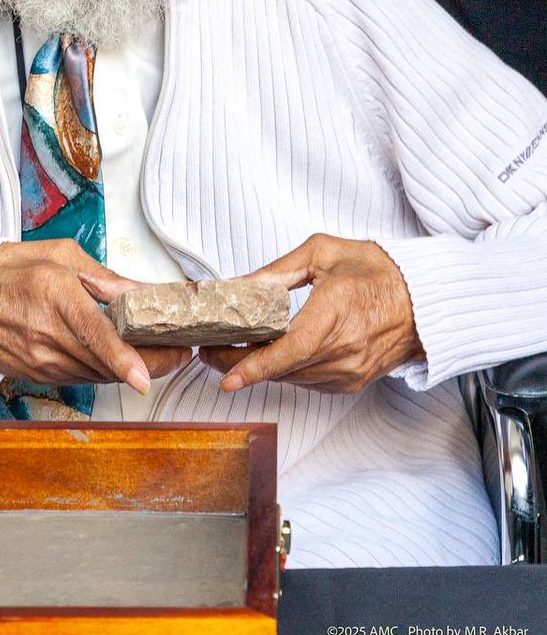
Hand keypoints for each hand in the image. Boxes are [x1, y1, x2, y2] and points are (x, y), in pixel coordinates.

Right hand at [0, 239, 190, 392]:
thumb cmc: (8, 272)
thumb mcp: (59, 255)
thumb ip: (104, 277)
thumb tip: (142, 293)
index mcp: (55, 296)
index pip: (94, 334)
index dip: (122, 358)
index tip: (145, 376)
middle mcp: (48, 336)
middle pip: (107, 361)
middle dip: (150, 361)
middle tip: (182, 350)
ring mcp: (42, 361)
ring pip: (100, 374)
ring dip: (134, 368)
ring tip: (162, 352)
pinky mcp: (41, 376)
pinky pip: (84, 377)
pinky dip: (108, 369)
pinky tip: (125, 358)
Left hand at [200, 234, 424, 393]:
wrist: (424, 301)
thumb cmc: (376, 271)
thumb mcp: (323, 252)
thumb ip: (277, 270)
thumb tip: (239, 285)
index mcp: (338, 310)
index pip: (291, 348)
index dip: (256, 365)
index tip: (228, 377)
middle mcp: (345, 348)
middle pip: (283, 367)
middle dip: (240, 364)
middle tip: (210, 352)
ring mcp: (350, 370)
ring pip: (291, 377)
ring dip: (261, 368)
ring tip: (232, 349)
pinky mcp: (351, 382)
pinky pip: (307, 381)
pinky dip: (285, 370)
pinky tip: (269, 355)